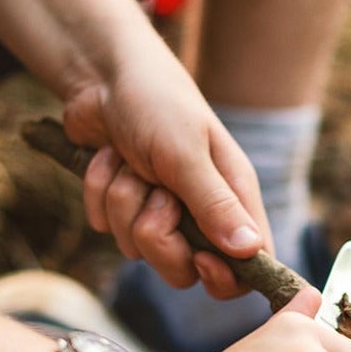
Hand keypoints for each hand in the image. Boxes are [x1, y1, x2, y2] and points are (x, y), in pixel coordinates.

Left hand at [63, 26, 273, 298]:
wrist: (101, 75)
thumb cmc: (156, 102)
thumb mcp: (186, 152)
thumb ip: (215, 204)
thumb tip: (251, 251)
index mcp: (231, 200)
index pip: (246, 268)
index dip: (225, 277)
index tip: (200, 257)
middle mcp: (199, 214)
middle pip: (184, 270)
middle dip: (158, 237)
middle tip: (155, 196)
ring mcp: (159, 214)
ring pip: (138, 249)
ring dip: (124, 202)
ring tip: (130, 161)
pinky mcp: (123, 208)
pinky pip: (105, 227)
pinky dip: (99, 192)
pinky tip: (109, 158)